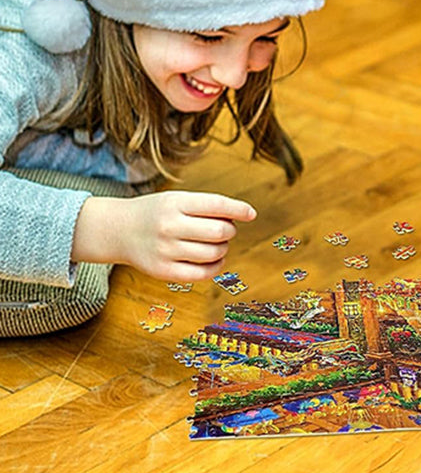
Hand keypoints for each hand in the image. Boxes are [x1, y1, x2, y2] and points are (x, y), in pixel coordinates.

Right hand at [73, 191, 255, 281]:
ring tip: (216, 243)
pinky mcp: (163, 271)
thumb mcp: (176, 199)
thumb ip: (205, 207)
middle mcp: (169, 226)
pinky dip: (216, 267)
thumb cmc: (156, 213)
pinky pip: (202, 273)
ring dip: (223, 248)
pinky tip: (215, 260)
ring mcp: (165, 250)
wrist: (117, 230)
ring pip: (214, 253)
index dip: (238, 209)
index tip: (251, 214)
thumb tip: (242, 217)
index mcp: (174, 203)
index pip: (216, 205)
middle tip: (225, 229)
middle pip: (219, 232)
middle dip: (230, 231)